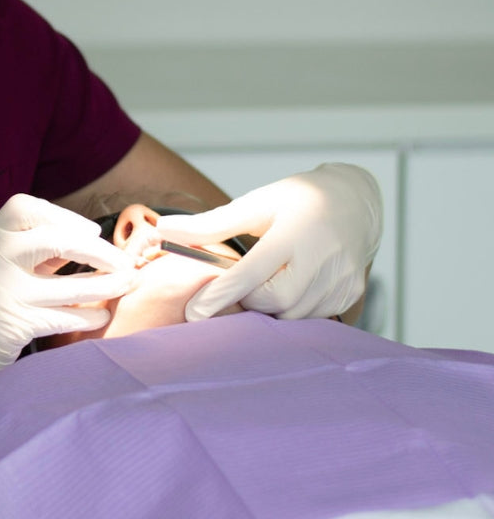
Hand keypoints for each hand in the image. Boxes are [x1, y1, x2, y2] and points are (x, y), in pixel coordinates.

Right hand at [0, 193, 138, 423]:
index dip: (62, 214)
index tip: (88, 230)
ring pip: (69, 285)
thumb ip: (34, 255)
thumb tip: (86, 237)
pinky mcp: (12, 326)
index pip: (23, 208)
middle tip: (121, 263)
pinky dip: (89, 317)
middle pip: (55, 240)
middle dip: (98, 251)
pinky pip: (64, 317)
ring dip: (106, 285)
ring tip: (126, 285)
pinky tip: (101, 318)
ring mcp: (1, 294)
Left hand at [154, 163, 382, 320]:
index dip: (219, 296)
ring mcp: (341, 279)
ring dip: (270, 308)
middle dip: (248, 299)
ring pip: (292, 315)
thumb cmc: (297, 201)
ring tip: (265, 284)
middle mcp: (322, 258)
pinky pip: (312, 317)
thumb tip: (163, 228)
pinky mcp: (350, 293)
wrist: (354, 201)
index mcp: (293, 233)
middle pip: (273, 301)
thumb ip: (208, 224)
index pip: (250, 275)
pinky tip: (288, 288)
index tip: (193, 313)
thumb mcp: (253, 204)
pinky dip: (292, 310)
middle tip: (240, 285)